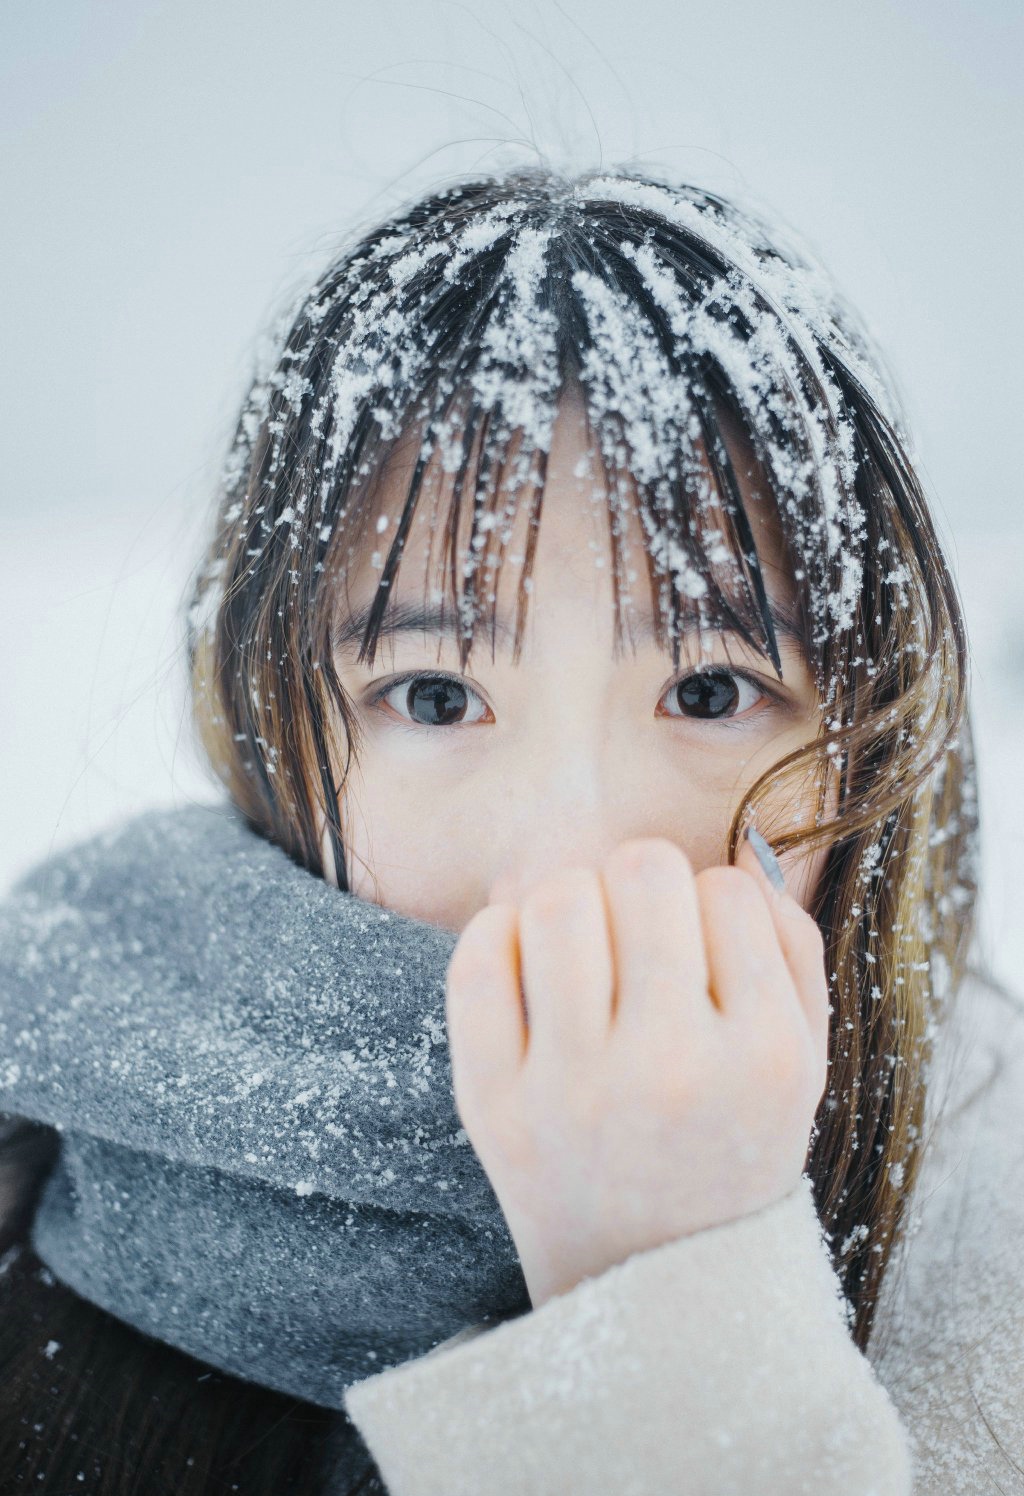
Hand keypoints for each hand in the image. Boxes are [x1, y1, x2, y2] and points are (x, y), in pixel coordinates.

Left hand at [444, 834, 829, 1310]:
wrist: (652, 1290)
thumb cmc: (730, 1149)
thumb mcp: (803, 1064)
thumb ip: (790, 945)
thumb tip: (734, 851)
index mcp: (764, 1057)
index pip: (726, 889)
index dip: (712, 905)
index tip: (703, 955)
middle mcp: (671, 1069)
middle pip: (641, 872)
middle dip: (641, 883)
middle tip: (638, 933)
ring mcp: (574, 1088)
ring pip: (558, 899)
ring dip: (571, 897)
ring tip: (585, 944)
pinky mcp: (492, 1103)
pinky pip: (479, 959)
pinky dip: (499, 931)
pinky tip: (528, 961)